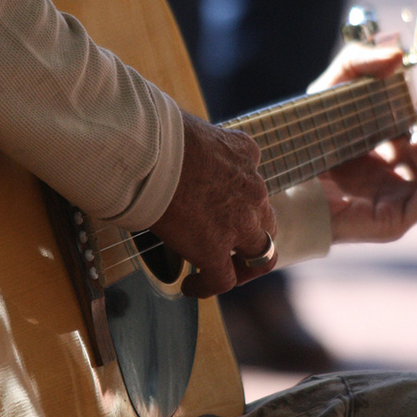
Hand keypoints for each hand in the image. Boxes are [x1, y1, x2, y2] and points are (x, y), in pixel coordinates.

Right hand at [151, 111, 276, 298]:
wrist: (151, 153)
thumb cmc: (157, 134)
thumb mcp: (192, 130)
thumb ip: (195, 146)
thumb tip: (169, 148)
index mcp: (245, 153)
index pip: (252, 180)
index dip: (239, 198)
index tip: (219, 206)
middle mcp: (252, 189)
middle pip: (266, 221)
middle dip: (251, 235)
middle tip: (231, 246)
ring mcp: (239, 223)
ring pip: (260, 255)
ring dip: (244, 267)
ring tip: (223, 273)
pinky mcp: (215, 250)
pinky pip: (222, 280)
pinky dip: (208, 287)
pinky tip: (191, 287)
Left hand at [310, 40, 416, 243]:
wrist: (276, 176)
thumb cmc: (302, 135)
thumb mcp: (331, 86)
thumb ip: (359, 60)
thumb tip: (398, 57)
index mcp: (401, 155)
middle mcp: (407, 181)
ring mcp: (404, 203)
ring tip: (415, 132)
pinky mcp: (395, 220)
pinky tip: (410, 146)